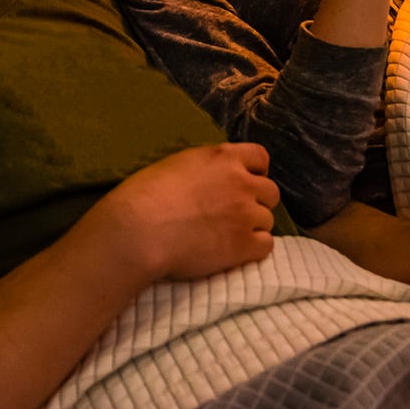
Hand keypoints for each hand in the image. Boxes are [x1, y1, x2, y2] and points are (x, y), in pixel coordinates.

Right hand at [95, 143, 278, 281]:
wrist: (139, 232)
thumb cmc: (145, 196)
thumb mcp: (178, 164)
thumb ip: (206, 168)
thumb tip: (213, 178)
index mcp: (223, 158)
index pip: (260, 157)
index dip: (255, 171)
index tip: (244, 182)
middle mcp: (241, 182)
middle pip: (270, 192)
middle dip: (257, 201)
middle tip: (234, 214)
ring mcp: (246, 215)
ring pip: (268, 220)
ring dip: (253, 227)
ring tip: (228, 236)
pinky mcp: (244, 245)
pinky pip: (266, 245)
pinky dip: (254, 248)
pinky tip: (234, 251)